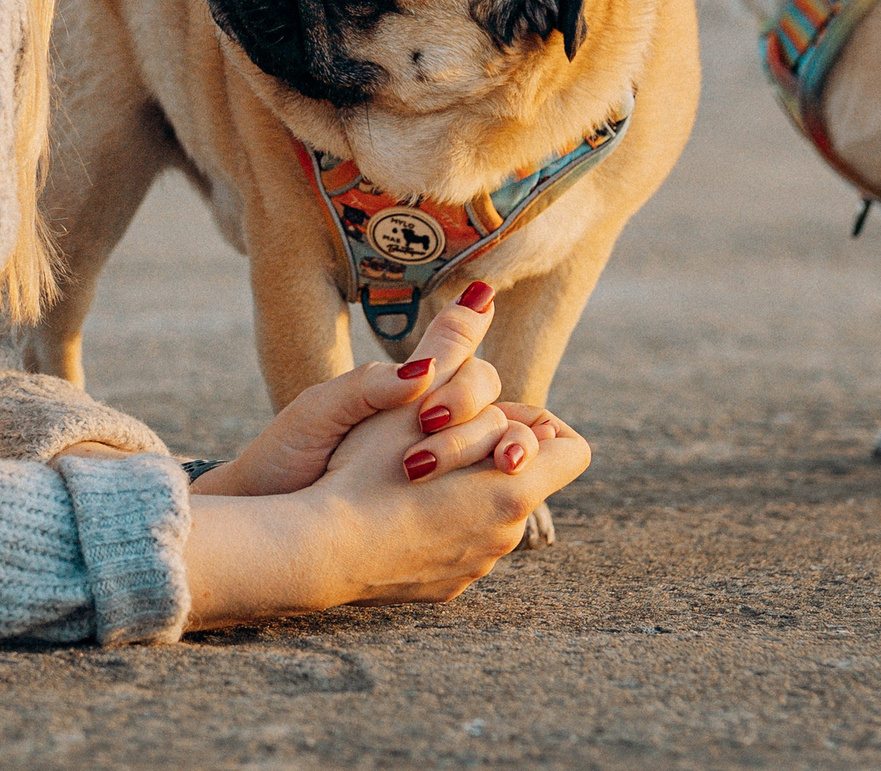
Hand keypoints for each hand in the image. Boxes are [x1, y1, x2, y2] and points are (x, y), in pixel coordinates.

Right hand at [178, 282, 592, 629]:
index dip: (538, 422)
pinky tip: (394, 507)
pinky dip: (438, 522)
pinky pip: (459, 545)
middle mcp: (506, 534)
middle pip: (528, 476)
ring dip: (465, 484)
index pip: (570, 448)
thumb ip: (451, 346)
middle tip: (435, 431)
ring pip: (491, 512)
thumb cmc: (360, 470)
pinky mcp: (443, 587)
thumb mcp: (410, 399)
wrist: (310, 553)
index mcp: (514, 486)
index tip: (493, 412)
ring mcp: (475, 566)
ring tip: (409, 465)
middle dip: (491, 447)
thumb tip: (483, 292)